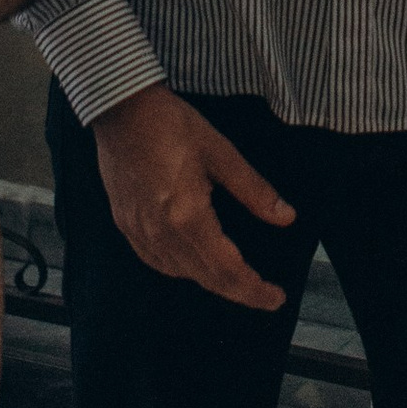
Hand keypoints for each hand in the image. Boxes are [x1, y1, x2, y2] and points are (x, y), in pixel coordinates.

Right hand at [93, 84, 297, 309]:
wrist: (120, 109)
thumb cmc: (169, 124)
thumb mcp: (220, 152)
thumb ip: (253, 190)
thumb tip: (286, 217)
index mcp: (187, 216)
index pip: (227, 270)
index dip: (254, 290)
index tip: (276, 298)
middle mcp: (161, 232)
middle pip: (206, 278)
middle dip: (239, 291)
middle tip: (265, 295)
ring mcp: (139, 231)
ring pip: (180, 274)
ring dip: (211, 281)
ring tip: (236, 276)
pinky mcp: (125, 224)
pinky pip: (156, 262)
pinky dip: (180, 269)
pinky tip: (193, 262)